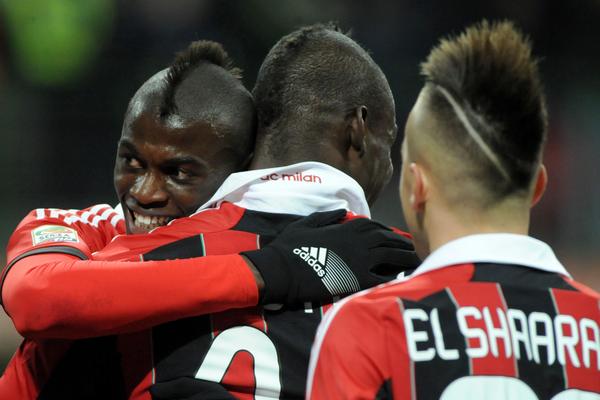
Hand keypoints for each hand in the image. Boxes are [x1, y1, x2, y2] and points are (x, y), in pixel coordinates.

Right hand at [242, 209, 418, 304]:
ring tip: (416, 262)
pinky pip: (382, 279)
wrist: (283, 270)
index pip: (374, 226)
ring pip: (391, 257)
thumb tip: (342, 212)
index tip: (394, 236)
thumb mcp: (306, 223)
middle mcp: (358, 241)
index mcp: (346, 227)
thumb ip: (327, 217)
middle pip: (388, 240)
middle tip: (413, 249)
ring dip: (405, 259)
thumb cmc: (291, 246)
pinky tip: (403, 281)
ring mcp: (360, 260)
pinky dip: (394, 279)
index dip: (387, 231)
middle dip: (401, 244)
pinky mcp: (357, 280)